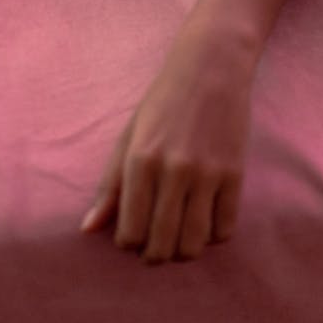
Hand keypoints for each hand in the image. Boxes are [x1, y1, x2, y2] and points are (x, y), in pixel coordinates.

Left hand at [80, 29, 254, 262]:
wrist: (211, 67)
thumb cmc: (163, 102)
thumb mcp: (129, 136)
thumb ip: (110, 185)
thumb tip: (88, 230)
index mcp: (140, 160)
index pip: (130, 233)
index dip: (128, 243)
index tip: (132, 235)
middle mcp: (173, 171)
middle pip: (162, 246)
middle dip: (155, 256)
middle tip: (155, 247)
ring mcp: (207, 174)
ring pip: (194, 243)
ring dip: (184, 251)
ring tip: (179, 239)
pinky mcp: (235, 174)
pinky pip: (225, 229)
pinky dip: (214, 235)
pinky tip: (205, 220)